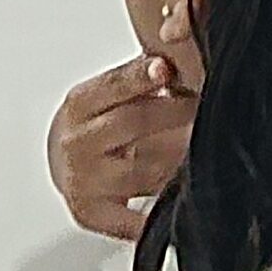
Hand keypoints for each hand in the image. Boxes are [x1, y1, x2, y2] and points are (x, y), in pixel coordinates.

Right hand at [48, 56, 193, 240]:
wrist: (63, 168)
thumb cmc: (93, 127)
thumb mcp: (105, 97)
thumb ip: (139, 81)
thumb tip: (177, 50)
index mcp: (79, 105)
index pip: (111, 86)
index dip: (139, 77)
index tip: (166, 69)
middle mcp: (77, 142)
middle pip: (131, 124)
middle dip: (174, 113)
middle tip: (208, 106)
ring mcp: (84, 180)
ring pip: (145, 172)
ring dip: (181, 160)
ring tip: (208, 148)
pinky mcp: (92, 214)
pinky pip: (134, 220)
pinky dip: (163, 214)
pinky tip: (185, 202)